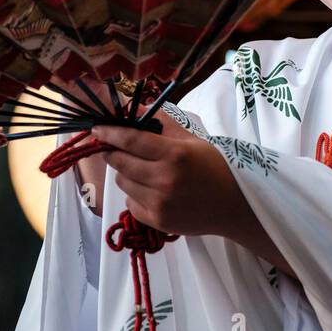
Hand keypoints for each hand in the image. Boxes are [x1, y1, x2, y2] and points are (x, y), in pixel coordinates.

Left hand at [92, 115, 298, 278]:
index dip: (110, 133)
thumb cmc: (214, 166)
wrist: (234, 205)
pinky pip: (131, 204)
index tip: (97, 129)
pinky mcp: (158, 222)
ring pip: (123, 183)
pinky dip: (135, 195)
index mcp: (175, 154)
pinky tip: (152, 191)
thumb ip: (163, 124)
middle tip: (114, 147)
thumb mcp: (192, 139)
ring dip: (126, 174)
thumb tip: (136, 108)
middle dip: (113, 152)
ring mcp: (160, 203)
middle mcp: (165, 179)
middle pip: (121, 162)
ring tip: (143, 171)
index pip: (131, 140)